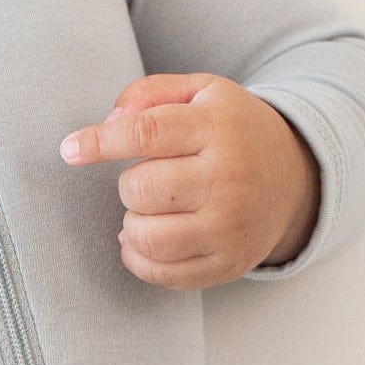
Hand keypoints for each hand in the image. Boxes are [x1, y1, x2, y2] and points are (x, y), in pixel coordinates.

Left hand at [60, 73, 320, 286]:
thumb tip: (108, 123)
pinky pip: (161, 274)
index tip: (70, 150)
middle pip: (140, 189)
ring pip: (147, 236)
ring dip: (134, 222)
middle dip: (130, 183)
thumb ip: (149, 94)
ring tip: (152, 207)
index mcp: (219, 126)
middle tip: (150, 177)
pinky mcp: (227, 264)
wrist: (294, 179)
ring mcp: (230, 226)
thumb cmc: (231, 131)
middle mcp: (229, 178)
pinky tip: (147, 238)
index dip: (99, 143)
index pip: (145, 134)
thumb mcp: (200, 91)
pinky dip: (139, 257)